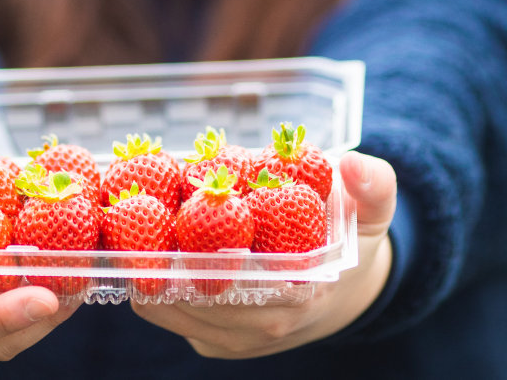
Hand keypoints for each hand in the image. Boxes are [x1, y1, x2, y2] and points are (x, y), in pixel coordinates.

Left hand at [132, 151, 396, 358]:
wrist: (348, 291)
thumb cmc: (351, 242)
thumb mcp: (373, 212)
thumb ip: (376, 185)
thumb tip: (353, 165)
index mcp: (298, 297)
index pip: (229, 279)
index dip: (191, 246)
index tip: (167, 209)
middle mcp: (262, 327)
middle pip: (187, 294)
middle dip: (156, 251)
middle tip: (133, 206)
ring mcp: (233, 340)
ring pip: (167, 309)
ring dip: (145, 266)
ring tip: (130, 220)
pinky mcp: (213, 342)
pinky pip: (168, 316)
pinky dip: (150, 282)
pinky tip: (142, 244)